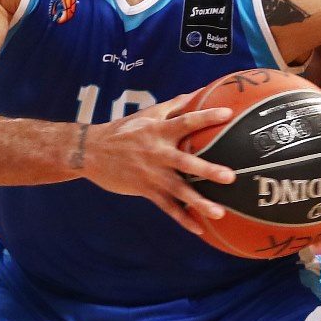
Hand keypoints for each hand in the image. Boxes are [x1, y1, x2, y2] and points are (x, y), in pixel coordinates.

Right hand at [83, 93, 235, 234]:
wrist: (91, 151)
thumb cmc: (124, 129)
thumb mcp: (148, 114)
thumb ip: (174, 105)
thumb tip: (199, 92)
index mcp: (159, 131)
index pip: (186, 122)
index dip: (206, 117)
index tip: (228, 115)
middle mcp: (157, 153)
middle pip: (186, 162)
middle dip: (207, 170)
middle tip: (230, 177)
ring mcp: (151, 174)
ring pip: (178, 191)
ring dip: (199, 203)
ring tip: (219, 213)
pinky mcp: (145, 190)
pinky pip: (167, 207)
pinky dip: (182, 218)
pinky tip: (199, 228)